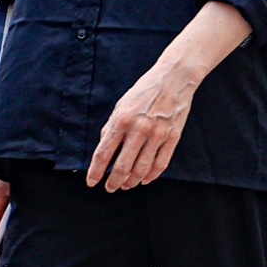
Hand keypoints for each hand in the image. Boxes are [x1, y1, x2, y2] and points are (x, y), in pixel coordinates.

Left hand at [87, 56, 197, 189]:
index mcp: (122, 119)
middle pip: (123, 166)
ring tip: (126, 185)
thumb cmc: (145, 91)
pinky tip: (145, 179)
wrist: (174, 78)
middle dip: (113, 181)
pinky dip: (151, 175)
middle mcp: (139, 128)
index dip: (96, 171)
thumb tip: (104, 149)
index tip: (92, 181)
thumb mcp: (121, 105)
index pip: (104, 153)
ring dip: (131, 182)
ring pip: (142, 169)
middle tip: (110, 187)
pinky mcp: (172, 137)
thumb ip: (111, 127)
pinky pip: (161, 163)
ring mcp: (157, 134)